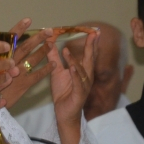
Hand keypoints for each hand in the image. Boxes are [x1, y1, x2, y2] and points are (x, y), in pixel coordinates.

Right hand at [1, 26, 55, 108]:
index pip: (10, 40)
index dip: (19, 29)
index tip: (28, 20)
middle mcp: (9, 63)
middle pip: (25, 47)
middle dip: (38, 38)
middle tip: (49, 31)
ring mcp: (17, 74)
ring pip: (33, 59)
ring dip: (44, 51)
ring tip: (52, 44)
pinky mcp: (23, 84)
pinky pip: (38, 75)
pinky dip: (46, 69)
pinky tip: (54, 64)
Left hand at [48, 29, 96, 143]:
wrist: (64, 113)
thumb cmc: (64, 92)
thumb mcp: (57, 72)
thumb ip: (54, 58)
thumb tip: (49, 43)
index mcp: (82, 70)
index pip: (87, 54)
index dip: (91, 43)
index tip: (94, 31)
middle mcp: (86, 76)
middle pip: (90, 59)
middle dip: (91, 47)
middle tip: (93, 34)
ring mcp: (83, 85)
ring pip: (81, 71)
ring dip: (75, 60)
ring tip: (67, 51)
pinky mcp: (79, 94)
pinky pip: (78, 83)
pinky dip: (75, 75)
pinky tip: (72, 68)